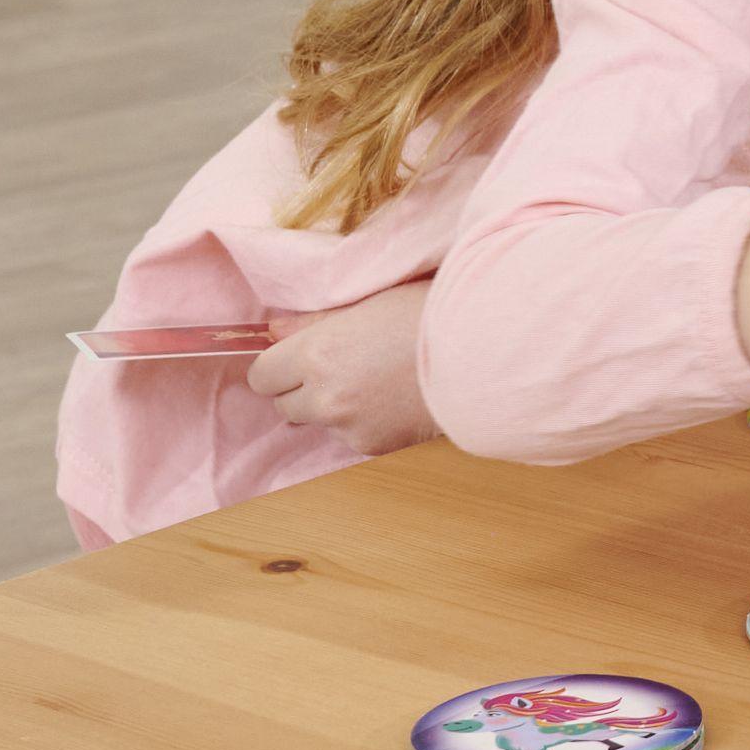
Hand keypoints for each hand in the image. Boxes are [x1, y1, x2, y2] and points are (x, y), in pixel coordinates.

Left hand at [245, 281, 440, 453]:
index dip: (280, 365)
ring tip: (377, 383)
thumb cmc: (434, 313)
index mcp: (318, 353)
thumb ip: (316, 321)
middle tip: (343, 367)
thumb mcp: (371, 302)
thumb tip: (273, 331)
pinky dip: (365, 423)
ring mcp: (350, 428)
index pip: (262, 376)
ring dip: (335, 407)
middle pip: (284, 405)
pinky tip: (395, 401)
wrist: (488, 352)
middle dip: (304, 388)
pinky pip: (352, 437)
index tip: (302, 357)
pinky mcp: (375, 447)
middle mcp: (326, 397)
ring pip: (320, 422)